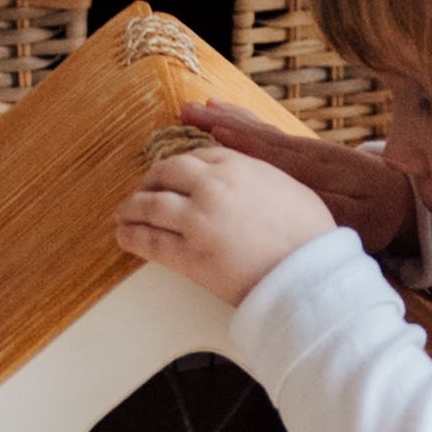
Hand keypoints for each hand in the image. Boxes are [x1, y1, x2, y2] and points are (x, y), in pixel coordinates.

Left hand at [116, 143, 334, 308]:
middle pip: (165, 173)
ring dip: (132, 208)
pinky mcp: (188, 255)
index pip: (194, 157)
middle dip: (150, 182)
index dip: (178, 168)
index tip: (172, 176)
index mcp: (236, 165)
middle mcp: (211, 186)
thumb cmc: (308, 235)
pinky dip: (131, 236)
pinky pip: (149, 242)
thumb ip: (257, 176)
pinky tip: (124, 236)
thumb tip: (246, 181)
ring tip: (123, 214)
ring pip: (150, 205)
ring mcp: (196, 220)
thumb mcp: (286, 186)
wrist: (307, 275)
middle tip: (143, 191)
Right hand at [177, 100, 416, 255]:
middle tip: (188, 108)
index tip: (208, 125)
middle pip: (257, 133)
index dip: (237, 138)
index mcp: (313, 169)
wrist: (405, 201)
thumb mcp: (354, 217)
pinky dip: (249, 126)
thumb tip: (289, 193)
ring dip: (231, 118)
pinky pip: (270, 136)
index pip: (267, 150)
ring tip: (202, 107)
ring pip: (261, 131)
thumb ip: (323, 202)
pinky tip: (234, 121)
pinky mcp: (308, 155)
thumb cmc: (378, 215)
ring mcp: (306, 151)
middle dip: (223, 120)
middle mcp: (305, 153)